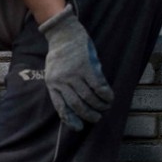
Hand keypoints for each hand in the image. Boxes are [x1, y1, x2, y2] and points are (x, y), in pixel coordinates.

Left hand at [39, 5, 113, 130]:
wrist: (64, 34)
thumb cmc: (61, 55)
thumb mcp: (54, 72)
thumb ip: (63, 87)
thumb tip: (77, 106)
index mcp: (51, 84)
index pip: (60, 107)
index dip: (70, 119)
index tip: (79, 127)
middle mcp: (61, 81)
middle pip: (77, 104)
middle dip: (89, 114)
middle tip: (97, 117)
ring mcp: (73, 74)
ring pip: (88, 97)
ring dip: (99, 105)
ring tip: (105, 107)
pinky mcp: (85, 66)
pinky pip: (98, 86)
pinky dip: (105, 94)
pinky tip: (110, 97)